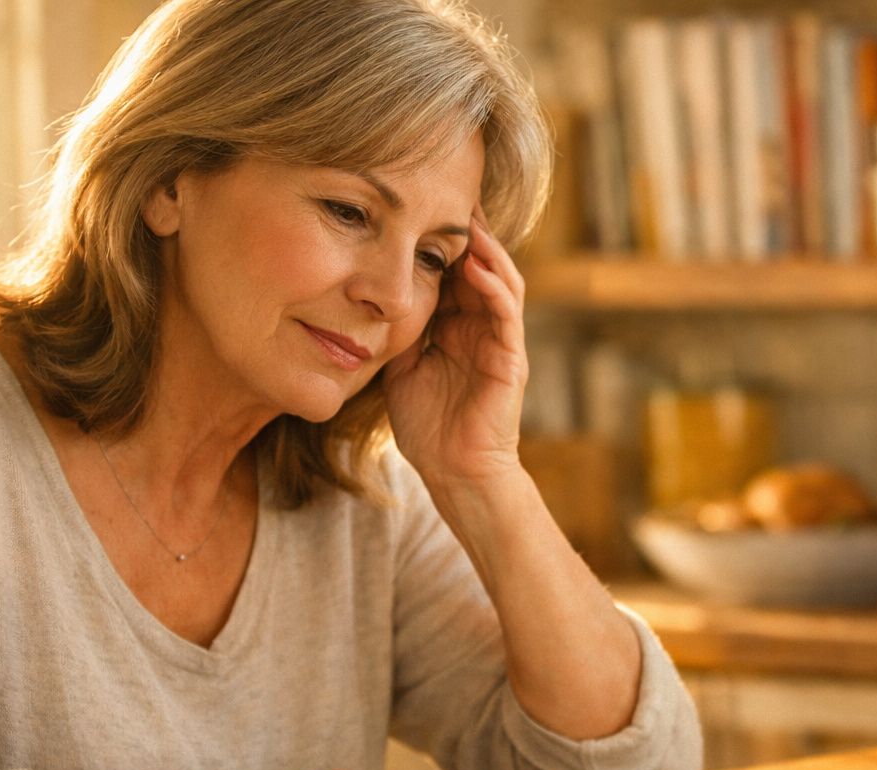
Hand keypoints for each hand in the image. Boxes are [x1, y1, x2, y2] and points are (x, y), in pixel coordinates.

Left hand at [382, 205, 527, 491]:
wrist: (454, 472)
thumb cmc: (427, 424)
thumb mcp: (399, 363)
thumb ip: (395, 327)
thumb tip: (365, 291)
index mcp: (456, 323)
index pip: (451, 269)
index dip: (437, 237)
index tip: (415, 202)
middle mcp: (482, 324)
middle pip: (478, 263)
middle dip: (465, 229)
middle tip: (445, 190)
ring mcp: (500, 339)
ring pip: (499, 279)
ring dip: (485, 248)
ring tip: (466, 217)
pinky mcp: (511, 359)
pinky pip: (507, 313)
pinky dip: (494, 286)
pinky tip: (476, 264)